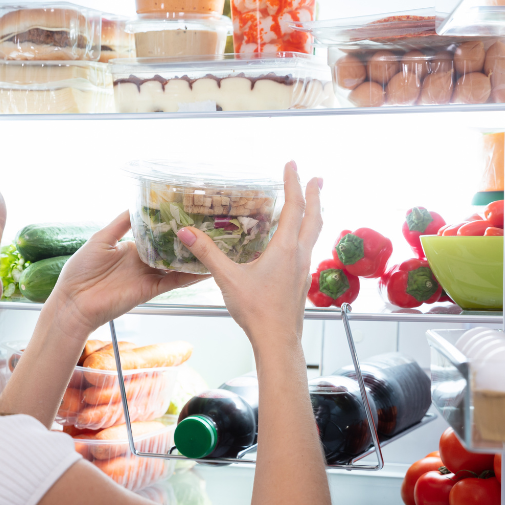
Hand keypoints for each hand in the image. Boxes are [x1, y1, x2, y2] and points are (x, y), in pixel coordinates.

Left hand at [46, 212, 207, 341]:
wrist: (74, 302)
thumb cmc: (80, 271)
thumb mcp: (100, 239)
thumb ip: (120, 224)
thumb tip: (135, 205)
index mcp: (130, 248)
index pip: (155, 234)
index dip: (169, 225)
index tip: (186, 212)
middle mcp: (142, 262)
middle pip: (169, 249)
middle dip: (186, 240)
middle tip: (208, 226)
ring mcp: (147, 276)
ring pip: (176, 265)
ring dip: (193, 257)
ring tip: (215, 245)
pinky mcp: (150, 290)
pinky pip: (173, 281)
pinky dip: (189, 276)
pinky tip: (205, 268)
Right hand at [175, 162, 322, 345]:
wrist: (277, 340)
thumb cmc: (257, 311)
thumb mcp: (228, 278)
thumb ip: (207, 253)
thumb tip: (186, 233)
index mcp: (285, 249)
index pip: (294, 207)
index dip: (293, 183)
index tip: (292, 165)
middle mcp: (299, 255)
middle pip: (314, 218)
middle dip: (316, 195)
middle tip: (317, 178)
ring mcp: (303, 269)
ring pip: (314, 234)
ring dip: (314, 215)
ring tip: (311, 205)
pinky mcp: (301, 282)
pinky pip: (307, 250)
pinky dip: (305, 236)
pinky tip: (294, 244)